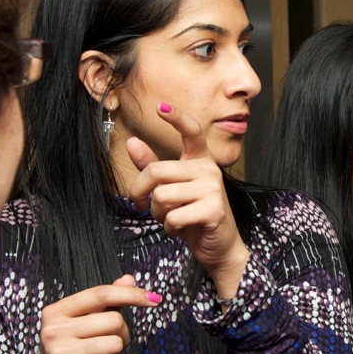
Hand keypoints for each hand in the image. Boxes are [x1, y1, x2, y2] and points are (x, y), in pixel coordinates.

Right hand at [37, 275, 159, 353]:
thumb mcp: (86, 324)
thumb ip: (106, 302)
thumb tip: (128, 278)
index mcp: (56, 311)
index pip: (101, 294)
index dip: (131, 294)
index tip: (154, 299)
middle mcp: (53, 330)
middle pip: (113, 321)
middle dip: (121, 334)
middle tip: (106, 346)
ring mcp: (57, 353)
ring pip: (115, 344)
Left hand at [127, 102, 250, 297]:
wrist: (220, 247)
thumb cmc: (194, 216)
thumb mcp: (171, 190)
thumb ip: (152, 166)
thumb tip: (132, 141)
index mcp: (200, 161)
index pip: (191, 132)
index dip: (176, 118)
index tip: (160, 107)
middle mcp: (209, 170)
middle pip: (157, 171)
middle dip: (140, 192)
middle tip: (141, 205)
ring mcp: (213, 188)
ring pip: (162, 196)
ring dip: (157, 213)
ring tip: (170, 218)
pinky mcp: (212, 209)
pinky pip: (173, 216)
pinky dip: (169, 228)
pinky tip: (180, 229)